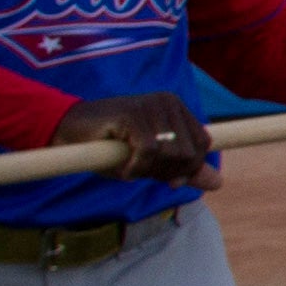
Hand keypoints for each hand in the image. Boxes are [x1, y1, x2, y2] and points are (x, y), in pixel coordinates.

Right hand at [59, 89, 218, 188]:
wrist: (67, 132)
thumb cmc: (109, 147)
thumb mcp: (152, 161)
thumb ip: (184, 170)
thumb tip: (218, 183)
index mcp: (176, 109)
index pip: (203, 144)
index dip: (188, 168)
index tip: (169, 180)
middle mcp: (167, 102)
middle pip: (189, 153)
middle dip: (167, 172)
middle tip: (140, 170)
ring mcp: (150, 106)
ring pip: (170, 154)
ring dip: (148, 171)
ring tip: (128, 165)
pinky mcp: (132, 114)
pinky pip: (148, 152)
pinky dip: (134, 169)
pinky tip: (120, 167)